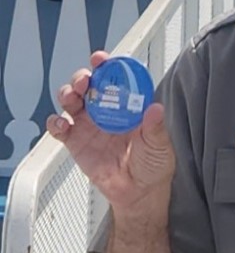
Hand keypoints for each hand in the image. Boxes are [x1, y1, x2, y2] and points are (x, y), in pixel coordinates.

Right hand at [47, 51, 174, 220]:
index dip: (108, 66)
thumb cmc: (153, 164)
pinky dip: (56, 122)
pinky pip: (60, 128)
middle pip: (89, 85)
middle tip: (85, 79)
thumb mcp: (159, 144)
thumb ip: (155, 127)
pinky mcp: (77, 143)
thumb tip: (155, 108)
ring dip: (67, 94)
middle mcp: (107, 111)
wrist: (139, 193)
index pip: (116, 79)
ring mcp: (90, 125)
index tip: (102, 59)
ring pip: (72, 101)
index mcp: (128, 105)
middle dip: (83, 76)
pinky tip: (61, 123)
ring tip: (71, 96)